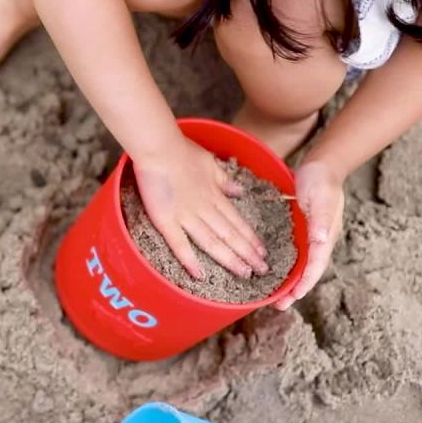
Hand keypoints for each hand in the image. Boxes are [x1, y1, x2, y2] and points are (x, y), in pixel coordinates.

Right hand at [132, 137, 269, 279]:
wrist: (159, 147)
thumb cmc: (181, 150)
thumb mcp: (210, 162)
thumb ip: (224, 179)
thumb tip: (240, 191)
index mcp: (215, 195)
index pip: (237, 221)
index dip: (251, 238)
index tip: (263, 252)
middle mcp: (205, 208)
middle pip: (230, 235)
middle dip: (248, 254)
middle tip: (263, 271)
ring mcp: (186, 215)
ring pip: (213, 241)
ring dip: (230, 259)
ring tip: (245, 274)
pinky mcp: (166, 220)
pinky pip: (179, 243)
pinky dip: (190, 260)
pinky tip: (199, 275)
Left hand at [273, 161, 344, 310]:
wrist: (320, 167)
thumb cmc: (322, 181)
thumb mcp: (322, 198)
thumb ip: (321, 218)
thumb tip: (320, 239)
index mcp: (325, 237)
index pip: (316, 266)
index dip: (305, 282)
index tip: (294, 297)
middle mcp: (317, 241)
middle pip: (306, 272)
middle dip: (293, 290)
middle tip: (277, 305)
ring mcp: (307, 238)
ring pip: (297, 266)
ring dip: (286, 282)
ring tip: (271, 297)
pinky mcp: (297, 232)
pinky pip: (289, 254)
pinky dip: (281, 266)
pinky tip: (267, 273)